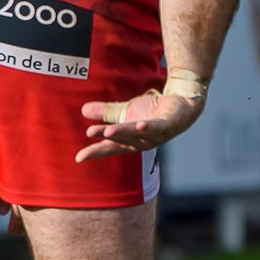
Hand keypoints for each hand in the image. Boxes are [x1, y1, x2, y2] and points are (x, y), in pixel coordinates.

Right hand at [77, 89, 203, 160]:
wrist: (180, 101)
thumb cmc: (153, 111)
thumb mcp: (126, 112)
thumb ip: (107, 113)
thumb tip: (83, 110)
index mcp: (131, 141)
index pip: (111, 148)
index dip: (96, 152)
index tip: (79, 158)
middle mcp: (143, 142)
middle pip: (122, 140)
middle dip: (107, 138)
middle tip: (90, 133)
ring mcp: (156, 135)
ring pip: (136, 134)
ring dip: (123, 132)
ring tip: (108, 131)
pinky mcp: (167, 124)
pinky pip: (157, 126)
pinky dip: (148, 127)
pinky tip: (141, 125)